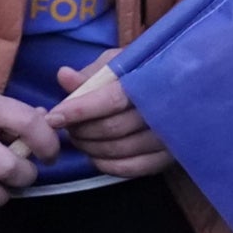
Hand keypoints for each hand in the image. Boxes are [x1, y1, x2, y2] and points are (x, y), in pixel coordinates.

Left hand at [48, 55, 173, 179]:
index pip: (110, 101)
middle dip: (82, 131)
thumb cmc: (140, 72)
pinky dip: (108, 166)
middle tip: (66, 127)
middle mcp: (161, 110)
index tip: (53, 117)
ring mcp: (168, 137)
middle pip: (112, 129)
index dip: (79, 110)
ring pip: (120, 150)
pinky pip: (134, 168)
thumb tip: (63, 76)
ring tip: (78, 139)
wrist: (179, 88)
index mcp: (148, 81)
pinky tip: (95, 157)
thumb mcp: (117, 63)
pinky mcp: (169, 157)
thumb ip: (90, 73)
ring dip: (91, 148)